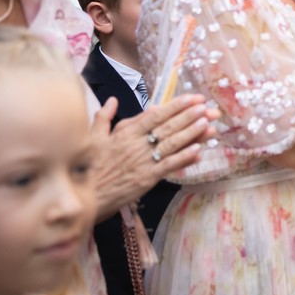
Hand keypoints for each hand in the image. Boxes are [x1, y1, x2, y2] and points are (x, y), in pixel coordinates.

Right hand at [91, 94, 218, 218]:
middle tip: (207, 107)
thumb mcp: (92, 137)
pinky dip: (183, 157)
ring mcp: (143, 161)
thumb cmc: (88, 166)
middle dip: (190, 115)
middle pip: (168, 126)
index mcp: (126, 132)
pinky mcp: (147, 178)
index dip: (176, 106)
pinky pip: (168, 165)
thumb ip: (104, 117)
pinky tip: (198, 150)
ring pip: (171, 144)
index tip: (193, 98)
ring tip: (208, 123)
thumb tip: (112, 100)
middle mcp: (137, 144)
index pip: (155, 115)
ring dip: (191, 133)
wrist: (85, 195)